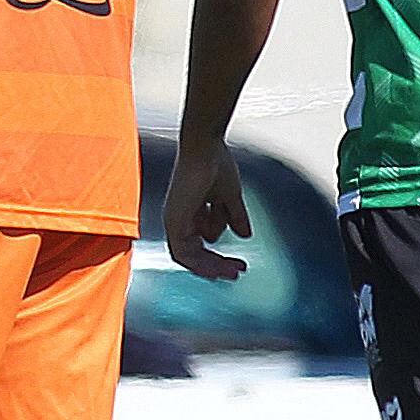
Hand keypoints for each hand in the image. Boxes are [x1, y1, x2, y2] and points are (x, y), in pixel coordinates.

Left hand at [163, 135, 251, 281]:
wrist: (205, 147)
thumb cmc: (214, 162)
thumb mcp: (230, 195)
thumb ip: (235, 215)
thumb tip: (245, 235)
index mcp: (189, 211)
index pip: (199, 242)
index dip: (217, 256)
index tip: (238, 263)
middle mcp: (178, 218)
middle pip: (194, 252)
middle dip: (217, 264)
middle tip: (237, 272)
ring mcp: (174, 220)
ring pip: (189, 257)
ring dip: (211, 267)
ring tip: (232, 272)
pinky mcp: (174, 222)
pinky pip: (183, 254)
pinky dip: (199, 264)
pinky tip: (217, 269)